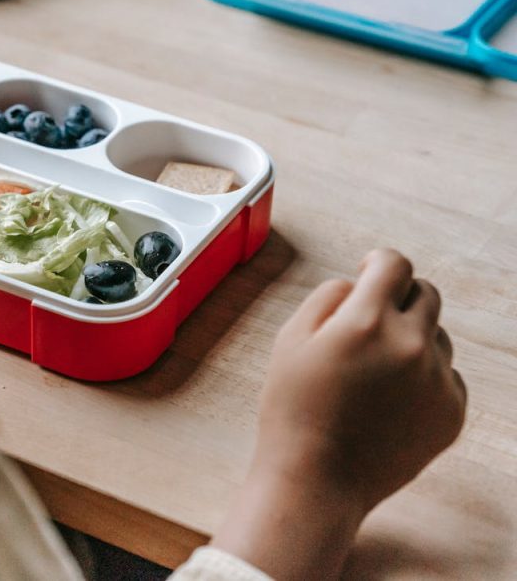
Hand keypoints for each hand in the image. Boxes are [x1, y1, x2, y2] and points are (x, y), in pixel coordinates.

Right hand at [211, 249, 466, 579]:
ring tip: (373, 371)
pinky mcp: (452, 413)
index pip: (394, 264)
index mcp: (367, 320)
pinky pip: (447, 376)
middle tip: (370, 320)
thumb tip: (357, 284)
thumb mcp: (289, 340)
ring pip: (437, 336)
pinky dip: (423, 377)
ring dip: (412, 338)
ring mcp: (437, 380)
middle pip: (426, 293)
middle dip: (399, 296)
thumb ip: (326, 298)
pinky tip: (389, 400)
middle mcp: (411, 344)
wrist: (316, 480)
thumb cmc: (292, 408)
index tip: (370, 268)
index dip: (379, 262)